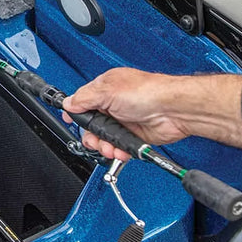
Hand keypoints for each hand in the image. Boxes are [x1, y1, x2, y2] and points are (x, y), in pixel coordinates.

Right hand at [62, 70, 241, 160]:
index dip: (76, 113)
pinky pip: (119, 148)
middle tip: (95, 138)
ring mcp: (124, 121)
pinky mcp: (134, 136)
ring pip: (104, 139)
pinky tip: (120, 150)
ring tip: (110, 146)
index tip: (71, 121)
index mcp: (105, 89)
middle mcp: (113, 105)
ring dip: (104, 146)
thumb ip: (85, 98)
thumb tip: (68, 104)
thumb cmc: (148, 92)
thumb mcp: (108, 91)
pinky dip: (118, 151)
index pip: (82, 102)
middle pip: (91, 125)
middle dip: (91, 135)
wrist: (173, 110)